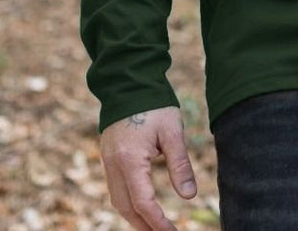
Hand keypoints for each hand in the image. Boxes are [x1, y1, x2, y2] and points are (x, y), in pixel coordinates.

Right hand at [99, 106, 197, 230]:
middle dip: (144, 226)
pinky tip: (140, 206)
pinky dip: (127, 202)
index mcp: (129, 160)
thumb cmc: (154, 104)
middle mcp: (113, 165)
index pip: (143, 203)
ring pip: (117, 200)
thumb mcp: (172, 131)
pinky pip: (115, 188)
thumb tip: (189, 196)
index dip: (158, 222)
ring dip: (134, 217)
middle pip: (126, 208)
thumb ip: (180, 164)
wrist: (129, 81)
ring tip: (153, 227)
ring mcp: (107, 161)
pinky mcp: (108, 156)